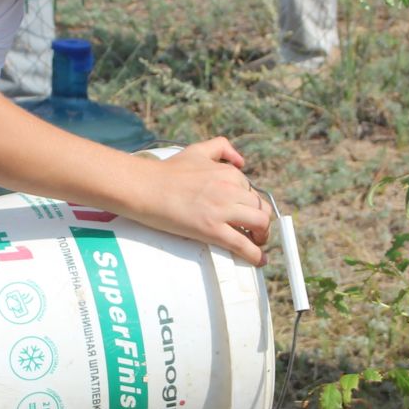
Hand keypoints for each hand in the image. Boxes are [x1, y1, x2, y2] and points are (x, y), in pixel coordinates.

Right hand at [128, 138, 269, 265]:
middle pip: (261, 208)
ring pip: (260, 224)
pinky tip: (259, 260)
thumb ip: (221, 148)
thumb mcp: (197, 150)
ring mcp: (223, 210)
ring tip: (256, 243)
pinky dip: (255, 254)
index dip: (252, 205)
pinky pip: (242, 244)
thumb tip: (241, 161)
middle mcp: (231, 189)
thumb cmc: (167, 171)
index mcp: (229, 172)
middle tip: (256, 231)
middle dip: (262, 222)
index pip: (252, 192)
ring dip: (262, 236)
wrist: (145, 187)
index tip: (247, 214)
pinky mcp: (212, 229)